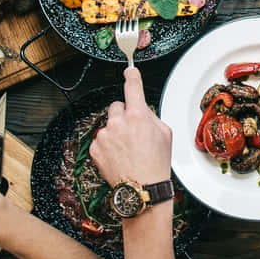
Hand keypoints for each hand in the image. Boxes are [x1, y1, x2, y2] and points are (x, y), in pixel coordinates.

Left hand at [90, 67, 172, 186]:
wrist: (142, 188)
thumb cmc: (156, 163)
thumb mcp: (164, 134)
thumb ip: (151, 116)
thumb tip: (142, 110)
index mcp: (137, 116)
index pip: (133, 87)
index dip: (132, 77)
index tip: (129, 71)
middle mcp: (118, 122)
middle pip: (117, 106)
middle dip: (124, 114)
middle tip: (133, 131)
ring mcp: (104, 135)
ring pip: (109, 124)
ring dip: (116, 131)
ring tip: (127, 149)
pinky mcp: (95, 148)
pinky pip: (101, 139)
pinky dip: (108, 145)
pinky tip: (119, 155)